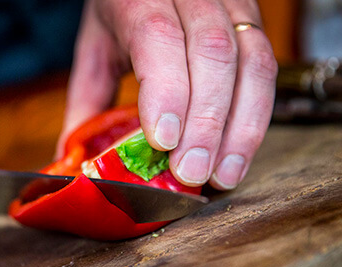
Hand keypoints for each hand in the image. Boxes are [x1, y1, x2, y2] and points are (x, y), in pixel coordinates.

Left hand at [62, 0, 277, 189]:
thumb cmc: (122, 9)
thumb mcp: (95, 47)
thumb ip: (87, 99)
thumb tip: (75, 158)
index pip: (158, 36)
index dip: (166, 90)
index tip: (164, 140)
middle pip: (212, 53)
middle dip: (204, 122)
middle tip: (189, 171)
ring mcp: (230, 4)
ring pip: (251, 61)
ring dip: (238, 127)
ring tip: (219, 174)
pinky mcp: (253, 20)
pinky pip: (266, 69)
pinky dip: (255, 118)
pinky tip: (237, 155)